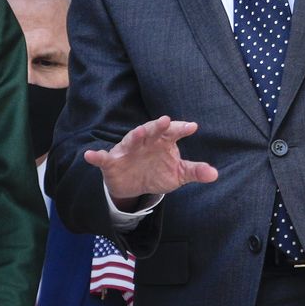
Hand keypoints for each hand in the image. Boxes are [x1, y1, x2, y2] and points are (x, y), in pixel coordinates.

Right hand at [83, 115, 218, 207]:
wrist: (133, 186)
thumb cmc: (157, 171)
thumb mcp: (178, 174)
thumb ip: (194, 171)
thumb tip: (215, 174)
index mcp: (162, 141)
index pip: (172, 132)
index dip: (181, 129)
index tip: (193, 127)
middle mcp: (145, 141)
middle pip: (151, 130)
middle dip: (157, 126)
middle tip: (166, 120)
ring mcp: (127, 150)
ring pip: (130, 140)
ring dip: (134, 136)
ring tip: (138, 132)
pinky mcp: (111, 162)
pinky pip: (102, 158)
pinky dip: (96, 156)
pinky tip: (89, 155)